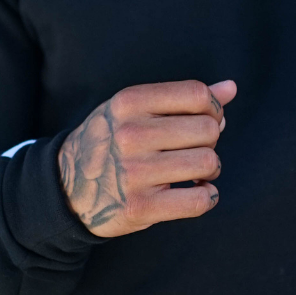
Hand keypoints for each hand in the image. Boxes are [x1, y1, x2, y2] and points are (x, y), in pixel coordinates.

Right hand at [58, 79, 236, 237]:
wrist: (64, 187)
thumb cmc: (110, 141)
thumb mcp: (134, 109)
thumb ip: (183, 98)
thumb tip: (231, 87)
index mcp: (129, 102)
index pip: (197, 94)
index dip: (212, 109)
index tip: (204, 121)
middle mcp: (131, 134)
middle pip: (208, 129)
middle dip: (210, 141)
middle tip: (192, 150)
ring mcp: (134, 172)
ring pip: (208, 163)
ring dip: (210, 170)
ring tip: (194, 173)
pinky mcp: (140, 207)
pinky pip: (200, 200)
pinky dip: (207, 196)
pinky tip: (195, 193)